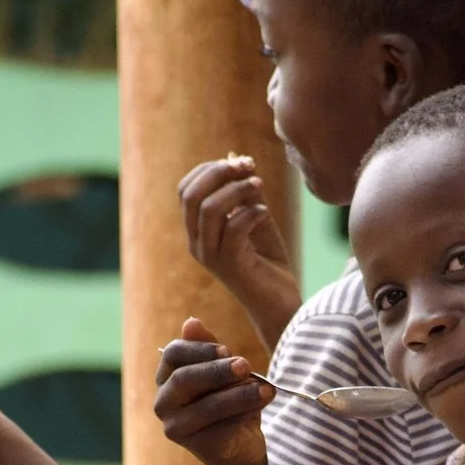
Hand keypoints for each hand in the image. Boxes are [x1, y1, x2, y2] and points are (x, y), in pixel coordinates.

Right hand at [155, 317, 271, 464]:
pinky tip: (260, 411)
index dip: (200, 349)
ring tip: (266, 390)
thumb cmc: (231, 402)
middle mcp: (163, 401)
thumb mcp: (225, 372)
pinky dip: (242, 416)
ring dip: (239, 395)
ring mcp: (174, 426)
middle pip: (184, 378)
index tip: (227, 350)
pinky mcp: (193, 446)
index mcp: (167, 376)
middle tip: (246, 365)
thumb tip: (191, 321)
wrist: (241, 446)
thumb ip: (211, 350)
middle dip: (217, 370)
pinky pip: (219, 427)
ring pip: (206, 406)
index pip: (174, 353)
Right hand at [178, 155, 299, 343]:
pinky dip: (252, 213)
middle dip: (218, 173)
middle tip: (248, 166)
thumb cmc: (266, 259)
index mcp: (197, 230)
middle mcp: (197, 243)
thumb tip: (240, 163)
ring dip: (237, 190)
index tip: (241, 162)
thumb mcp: (255, 217)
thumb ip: (245, 194)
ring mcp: (211, 257)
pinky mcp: (231, 267)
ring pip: (209, 210)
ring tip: (260, 185)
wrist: (279, 302)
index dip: (209, 168)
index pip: (185, 189)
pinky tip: (266, 212)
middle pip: (190, 195)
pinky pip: (234, 229)